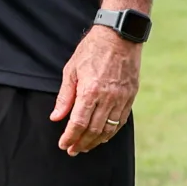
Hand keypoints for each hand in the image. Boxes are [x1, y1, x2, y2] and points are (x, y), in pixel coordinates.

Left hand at [51, 25, 141, 155]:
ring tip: (85, 146)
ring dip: (96, 142)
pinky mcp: (130, 96)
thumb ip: (65, 97)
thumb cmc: (92, 49)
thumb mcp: (71, 70)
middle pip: (93, 130)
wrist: (119, 35)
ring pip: (109, 129)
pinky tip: (103, 137)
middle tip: (72, 150)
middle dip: (81, 143)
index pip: (78, 123)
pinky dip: (111, 132)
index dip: (69, 137)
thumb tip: (56, 117)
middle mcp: (107, 98)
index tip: (63, 144)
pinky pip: (121, 121)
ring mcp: (121, 98)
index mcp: (90, 91)